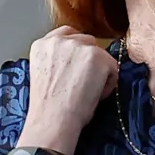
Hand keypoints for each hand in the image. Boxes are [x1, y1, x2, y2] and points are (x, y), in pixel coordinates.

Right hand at [15, 26, 117, 154]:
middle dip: (88, 59)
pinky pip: (112, 67)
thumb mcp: (42, 73)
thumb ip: (56, 60)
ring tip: (87, 91)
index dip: (75, 51)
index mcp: (41, 45)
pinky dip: (108, 82)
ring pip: (100, 53)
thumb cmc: (47, 106)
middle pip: (86, 41)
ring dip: (99, 69)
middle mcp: (60, 40)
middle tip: (84, 81)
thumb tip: (74, 63)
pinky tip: (94, 95)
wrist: (52, 119)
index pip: (66, 34)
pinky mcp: (98, 57)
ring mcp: (80, 46)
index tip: (76, 65)